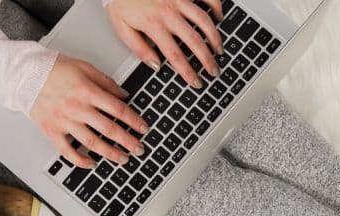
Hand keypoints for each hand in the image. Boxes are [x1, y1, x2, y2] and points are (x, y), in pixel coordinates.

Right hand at [30, 55, 148, 167]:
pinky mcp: (51, 131)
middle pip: (109, 129)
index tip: (143, 128)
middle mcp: (77, 108)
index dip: (134, 121)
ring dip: (110, 153)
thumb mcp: (84, 67)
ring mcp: (64, 121)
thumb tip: (124, 95)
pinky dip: (80, 160)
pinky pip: (67, 151)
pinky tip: (92, 164)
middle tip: (139, 149)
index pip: (118, 110)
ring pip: (92, 143)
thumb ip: (106, 82)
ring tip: (123, 159)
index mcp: (87, 91)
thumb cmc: (53, 69)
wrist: (23, 74)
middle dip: (128, 141)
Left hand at [106, 0, 223, 88]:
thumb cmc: (120, 1)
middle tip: (213, 71)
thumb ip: (139, 48)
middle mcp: (168, 12)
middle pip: (194, 41)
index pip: (175, 55)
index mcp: (153, 25)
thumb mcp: (121, 28)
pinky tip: (219, 17)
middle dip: (207, 59)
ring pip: (204, 20)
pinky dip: (216, 6)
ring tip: (219, 50)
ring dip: (214, 37)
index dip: (187, 72)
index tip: (195, 82)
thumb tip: (156, 65)